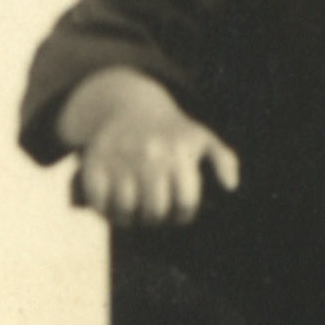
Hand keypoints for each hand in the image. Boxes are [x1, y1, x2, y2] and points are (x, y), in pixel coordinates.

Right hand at [58, 68, 240, 224]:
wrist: (130, 105)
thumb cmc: (171, 131)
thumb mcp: (202, 137)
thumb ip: (223, 159)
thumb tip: (230, 186)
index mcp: (178, 152)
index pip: (185, 203)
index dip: (183, 215)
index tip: (178, 212)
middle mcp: (150, 155)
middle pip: (155, 211)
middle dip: (156, 219)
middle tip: (154, 214)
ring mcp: (120, 158)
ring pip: (125, 209)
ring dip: (128, 219)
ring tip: (133, 214)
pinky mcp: (94, 162)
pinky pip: (97, 201)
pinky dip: (102, 210)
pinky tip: (111, 206)